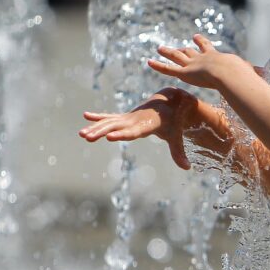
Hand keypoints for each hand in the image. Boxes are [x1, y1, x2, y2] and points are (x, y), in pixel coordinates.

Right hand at [78, 88, 195, 168]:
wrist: (170, 101)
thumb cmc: (174, 121)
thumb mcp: (177, 136)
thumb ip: (178, 152)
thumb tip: (188, 168)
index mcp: (147, 124)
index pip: (133, 131)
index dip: (122, 134)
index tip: (110, 137)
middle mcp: (135, 120)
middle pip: (116, 127)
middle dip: (102, 132)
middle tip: (87, 136)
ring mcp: (129, 118)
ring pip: (110, 122)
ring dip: (96, 128)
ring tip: (81, 134)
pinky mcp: (125, 118)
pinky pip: (110, 118)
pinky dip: (99, 117)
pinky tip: (86, 116)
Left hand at [147, 34, 249, 89]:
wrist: (229, 73)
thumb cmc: (240, 75)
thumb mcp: (247, 74)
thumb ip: (252, 76)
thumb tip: (266, 77)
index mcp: (216, 57)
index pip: (208, 49)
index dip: (202, 44)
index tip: (197, 37)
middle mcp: (203, 57)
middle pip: (191, 51)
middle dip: (186, 48)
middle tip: (181, 44)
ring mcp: (192, 64)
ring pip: (177, 57)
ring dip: (168, 52)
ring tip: (159, 47)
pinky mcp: (184, 72)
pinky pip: (168, 69)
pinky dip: (158, 65)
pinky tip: (148, 61)